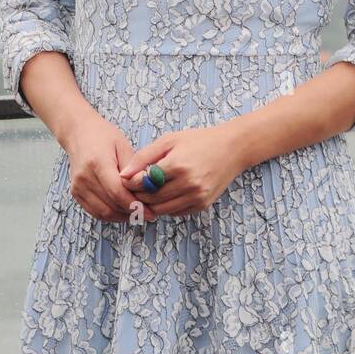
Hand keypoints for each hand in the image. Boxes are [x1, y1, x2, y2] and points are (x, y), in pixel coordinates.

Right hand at [62, 112, 160, 223]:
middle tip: (148, 214)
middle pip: (111, 205)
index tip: (150, 212)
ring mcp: (77, 186)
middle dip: (131, 212)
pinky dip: (111, 215)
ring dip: (122, 216)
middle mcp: (84, 177)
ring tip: (138, 212)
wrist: (78, 133)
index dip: (135, 205)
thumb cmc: (103, 136)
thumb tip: (148, 189)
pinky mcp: (75, 193)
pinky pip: (95, 212)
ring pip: (103, 213)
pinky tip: (123, 211)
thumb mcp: (123, 146)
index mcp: (97, 162)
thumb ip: (134, 169)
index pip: (117, 192)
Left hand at [118, 125, 246, 217]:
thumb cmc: (198, 141)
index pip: (144, 183)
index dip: (131, 184)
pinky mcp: (203, 204)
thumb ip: (143, 157)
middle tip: (134, 187)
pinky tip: (164, 195)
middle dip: (138, 195)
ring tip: (147, 192)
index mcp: (178, 166)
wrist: (232, 149)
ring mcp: (197, 197)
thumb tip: (122, 175)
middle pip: (151, 199)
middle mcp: (188, 184)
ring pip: (162, 210)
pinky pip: (176, 213)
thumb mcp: (169, 141)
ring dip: (150, 204)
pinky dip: (166, 207)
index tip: (127, 179)